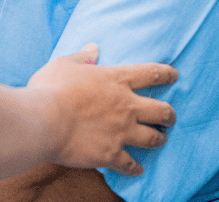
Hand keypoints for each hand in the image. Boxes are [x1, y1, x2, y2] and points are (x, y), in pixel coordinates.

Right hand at [26, 43, 177, 176]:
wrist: (43, 120)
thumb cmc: (51, 88)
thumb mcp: (64, 64)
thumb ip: (82, 57)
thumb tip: (93, 48)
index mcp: (115, 80)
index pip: (151, 74)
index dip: (166, 74)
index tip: (174, 75)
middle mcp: (126, 106)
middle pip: (162, 111)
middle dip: (170, 114)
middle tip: (170, 116)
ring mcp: (121, 132)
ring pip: (153, 137)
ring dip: (159, 138)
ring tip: (159, 139)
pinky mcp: (112, 154)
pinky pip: (131, 165)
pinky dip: (136, 168)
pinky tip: (137, 169)